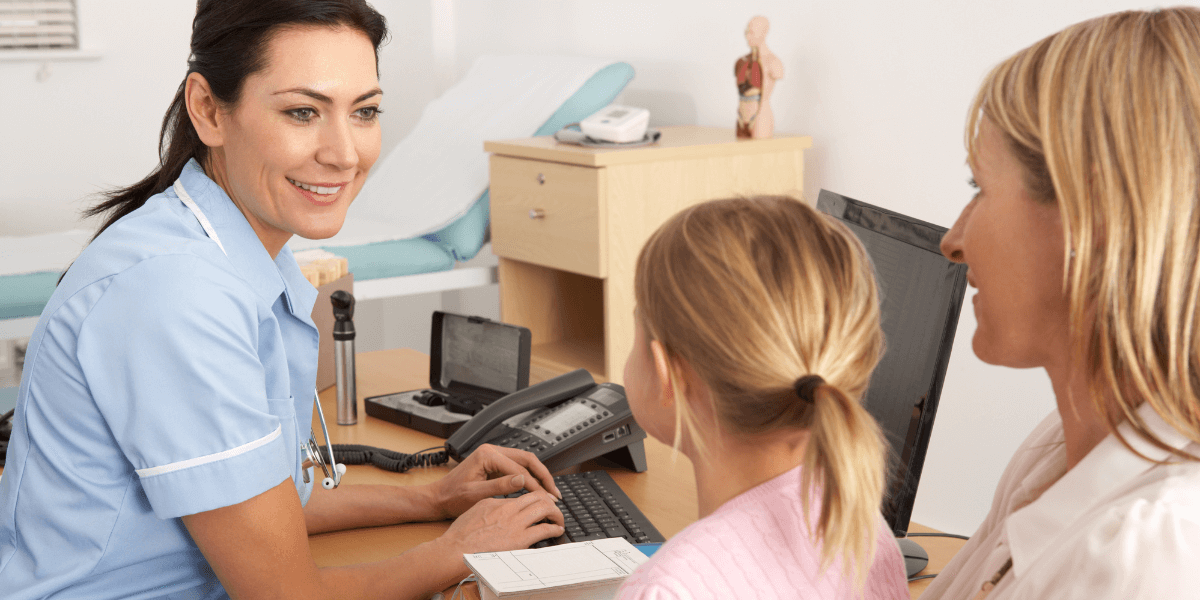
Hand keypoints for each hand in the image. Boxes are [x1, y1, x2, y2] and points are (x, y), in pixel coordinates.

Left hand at [430, 444, 561, 518]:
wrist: (439, 498)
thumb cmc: (452, 497)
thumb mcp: (476, 494)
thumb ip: (500, 486)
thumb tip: (523, 480)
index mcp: (487, 455)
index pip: (519, 469)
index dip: (535, 485)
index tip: (545, 498)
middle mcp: (492, 451)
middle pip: (527, 459)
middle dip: (543, 476)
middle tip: (554, 492)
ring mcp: (494, 455)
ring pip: (525, 462)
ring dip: (539, 476)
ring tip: (550, 491)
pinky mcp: (495, 463)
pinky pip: (518, 467)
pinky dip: (530, 477)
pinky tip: (537, 489)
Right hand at [438, 491, 564, 556]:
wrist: (455, 550)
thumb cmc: (461, 535)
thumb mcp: (476, 510)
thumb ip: (492, 505)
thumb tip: (501, 504)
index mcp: (498, 501)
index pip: (523, 494)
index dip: (536, 496)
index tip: (541, 500)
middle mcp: (509, 509)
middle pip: (538, 496)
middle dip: (549, 501)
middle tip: (554, 507)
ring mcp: (516, 523)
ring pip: (545, 508)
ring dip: (556, 513)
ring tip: (558, 518)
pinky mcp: (520, 539)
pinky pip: (544, 529)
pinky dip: (554, 528)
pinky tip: (557, 530)